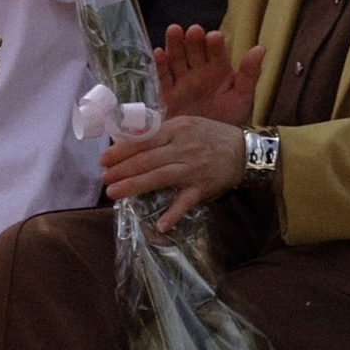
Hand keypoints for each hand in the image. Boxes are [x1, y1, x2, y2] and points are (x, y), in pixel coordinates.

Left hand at [102, 111, 248, 228]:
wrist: (246, 150)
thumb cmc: (211, 136)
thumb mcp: (186, 125)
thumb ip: (160, 131)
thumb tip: (130, 137)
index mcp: (178, 129)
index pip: (144, 140)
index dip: (121, 150)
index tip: (104, 159)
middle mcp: (184, 148)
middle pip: (147, 160)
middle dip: (122, 170)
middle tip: (103, 178)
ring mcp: (193, 169)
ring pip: (159, 177)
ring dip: (134, 186)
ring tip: (113, 193)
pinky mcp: (202, 187)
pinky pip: (186, 202)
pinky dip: (173, 214)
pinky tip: (160, 225)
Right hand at [153, 26, 263, 125]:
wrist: (210, 148)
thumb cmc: (231, 120)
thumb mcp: (243, 96)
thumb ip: (250, 73)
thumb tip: (261, 48)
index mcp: (219, 70)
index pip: (216, 52)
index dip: (214, 44)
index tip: (214, 37)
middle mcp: (200, 73)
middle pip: (194, 51)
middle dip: (193, 40)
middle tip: (193, 31)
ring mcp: (183, 83)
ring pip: (177, 60)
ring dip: (175, 45)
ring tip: (174, 31)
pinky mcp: (168, 96)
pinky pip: (163, 78)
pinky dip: (160, 65)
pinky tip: (159, 52)